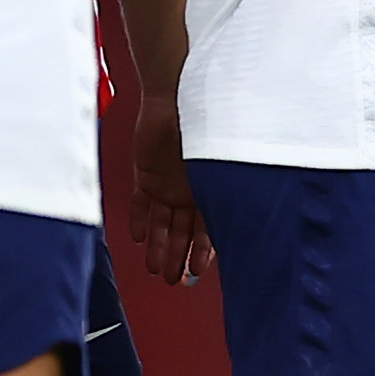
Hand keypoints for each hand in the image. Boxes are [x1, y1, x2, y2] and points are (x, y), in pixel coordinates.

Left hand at [129, 96, 214, 284]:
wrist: (176, 96)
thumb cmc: (204, 123)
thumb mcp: (215, 161)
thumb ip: (222, 187)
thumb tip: (236, 218)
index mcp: (208, 189)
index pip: (206, 229)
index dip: (201, 253)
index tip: (196, 273)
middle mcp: (188, 189)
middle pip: (181, 231)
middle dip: (177, 257)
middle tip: (173, 279)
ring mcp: (167, 182)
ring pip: (162, 222)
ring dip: (158, 246)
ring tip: (155, 268)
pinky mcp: (146, 172)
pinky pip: (141, 201)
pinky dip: (140, 219)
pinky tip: (139, 238)